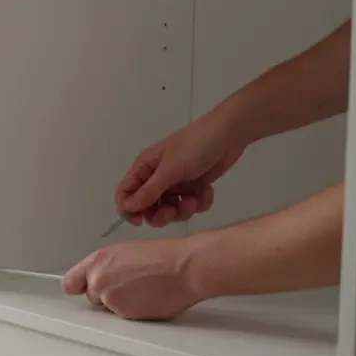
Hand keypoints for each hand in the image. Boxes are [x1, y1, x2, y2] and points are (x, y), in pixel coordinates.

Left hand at [61, 238, 204, 320]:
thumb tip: (101, 279)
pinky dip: (135, 312)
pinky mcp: (123, 314)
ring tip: (145, 290)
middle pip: (93, 297)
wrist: (184, 268)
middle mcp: (98, 280)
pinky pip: (124, 318)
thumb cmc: (164, 257)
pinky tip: (150, 300)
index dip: (79, 288)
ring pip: (110, 309)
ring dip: (122, 304)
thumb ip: (106, 267)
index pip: (70, 283)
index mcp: (97, 261)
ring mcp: (109, 298)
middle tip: (131, 286)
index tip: (82, 290)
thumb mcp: (126, 252)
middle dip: (107, 295)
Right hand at [116, 112, 245, 227]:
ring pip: (170, 210)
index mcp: (145, 169)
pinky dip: (199, 203)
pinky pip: (190, 206)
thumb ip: (149, 191)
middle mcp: (157, 178)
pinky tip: (207, 190)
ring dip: (183, 210)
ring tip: (195, 197)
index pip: (125, 193)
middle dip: (161, 214)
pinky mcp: (194, 188)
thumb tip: (126, 208)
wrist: (229, 134)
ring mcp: (176, 184)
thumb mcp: (170, 170)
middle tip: (174, 210)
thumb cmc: (194, 146)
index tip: (140, 220)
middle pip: (148, 208)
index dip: (128, 209)